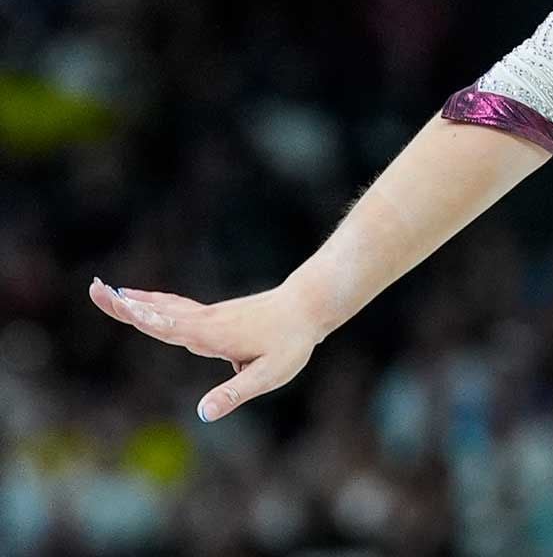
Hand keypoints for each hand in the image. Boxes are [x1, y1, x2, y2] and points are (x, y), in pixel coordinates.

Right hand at [88, 276, 321, 422]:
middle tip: (93, 288)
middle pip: (158, 312)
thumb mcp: (269, 375)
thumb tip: (202, 414)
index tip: (121, 304)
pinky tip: (140, 301)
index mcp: (213, 335)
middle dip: (124, 304)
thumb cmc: (291, 342)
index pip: (172, 327)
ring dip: (133, 300)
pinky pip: (175, 307)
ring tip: (104, 291)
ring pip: (164, 307)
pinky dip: (152, 303)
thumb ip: (235, 394)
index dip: (146, 318)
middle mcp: (205, 321)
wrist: (308, 306)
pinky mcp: (212, 314)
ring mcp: (208, 315)